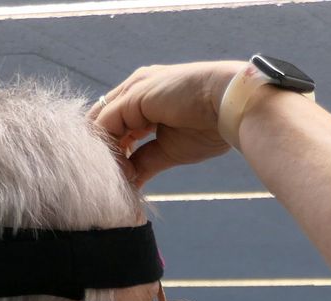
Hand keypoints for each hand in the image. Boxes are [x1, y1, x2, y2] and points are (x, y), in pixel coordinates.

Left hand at [90, 61, 246, 186]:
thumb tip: (131, 181)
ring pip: (100, 124)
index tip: (122, 177)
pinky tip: (118, 170)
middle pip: (103, 122)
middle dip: (104, 152)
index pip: (116, 124)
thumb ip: (146, 161)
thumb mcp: (170, 149)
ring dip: (104, 154)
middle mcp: (135, 89)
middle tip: (109, 181)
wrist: (229, 105)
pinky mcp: (131, 97)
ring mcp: (131, 91)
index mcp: (147, 98)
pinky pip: (105, 126)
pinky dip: (107, 150)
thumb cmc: (209, 125)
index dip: (115, 151)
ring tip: (112, 179)